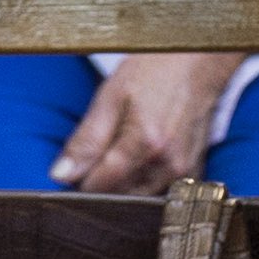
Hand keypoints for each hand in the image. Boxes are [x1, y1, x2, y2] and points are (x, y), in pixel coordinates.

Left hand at [52, 49, 238, 193]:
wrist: (198, 62)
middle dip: (102, 181)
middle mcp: (167, 164)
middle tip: (101, 149)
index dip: (79, 179)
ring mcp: (184, 172)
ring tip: (123, 147)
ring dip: (123, 182)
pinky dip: (144, 181)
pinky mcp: (193, 174)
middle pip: (118, 195)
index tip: (76, 164)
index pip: (98, 187)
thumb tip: (61, 176)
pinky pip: (159, 192)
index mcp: (144, 143)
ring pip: (138, 197)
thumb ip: (86, 141)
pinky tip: (143, 155)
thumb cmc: (154, 71)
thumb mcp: (110, 96)